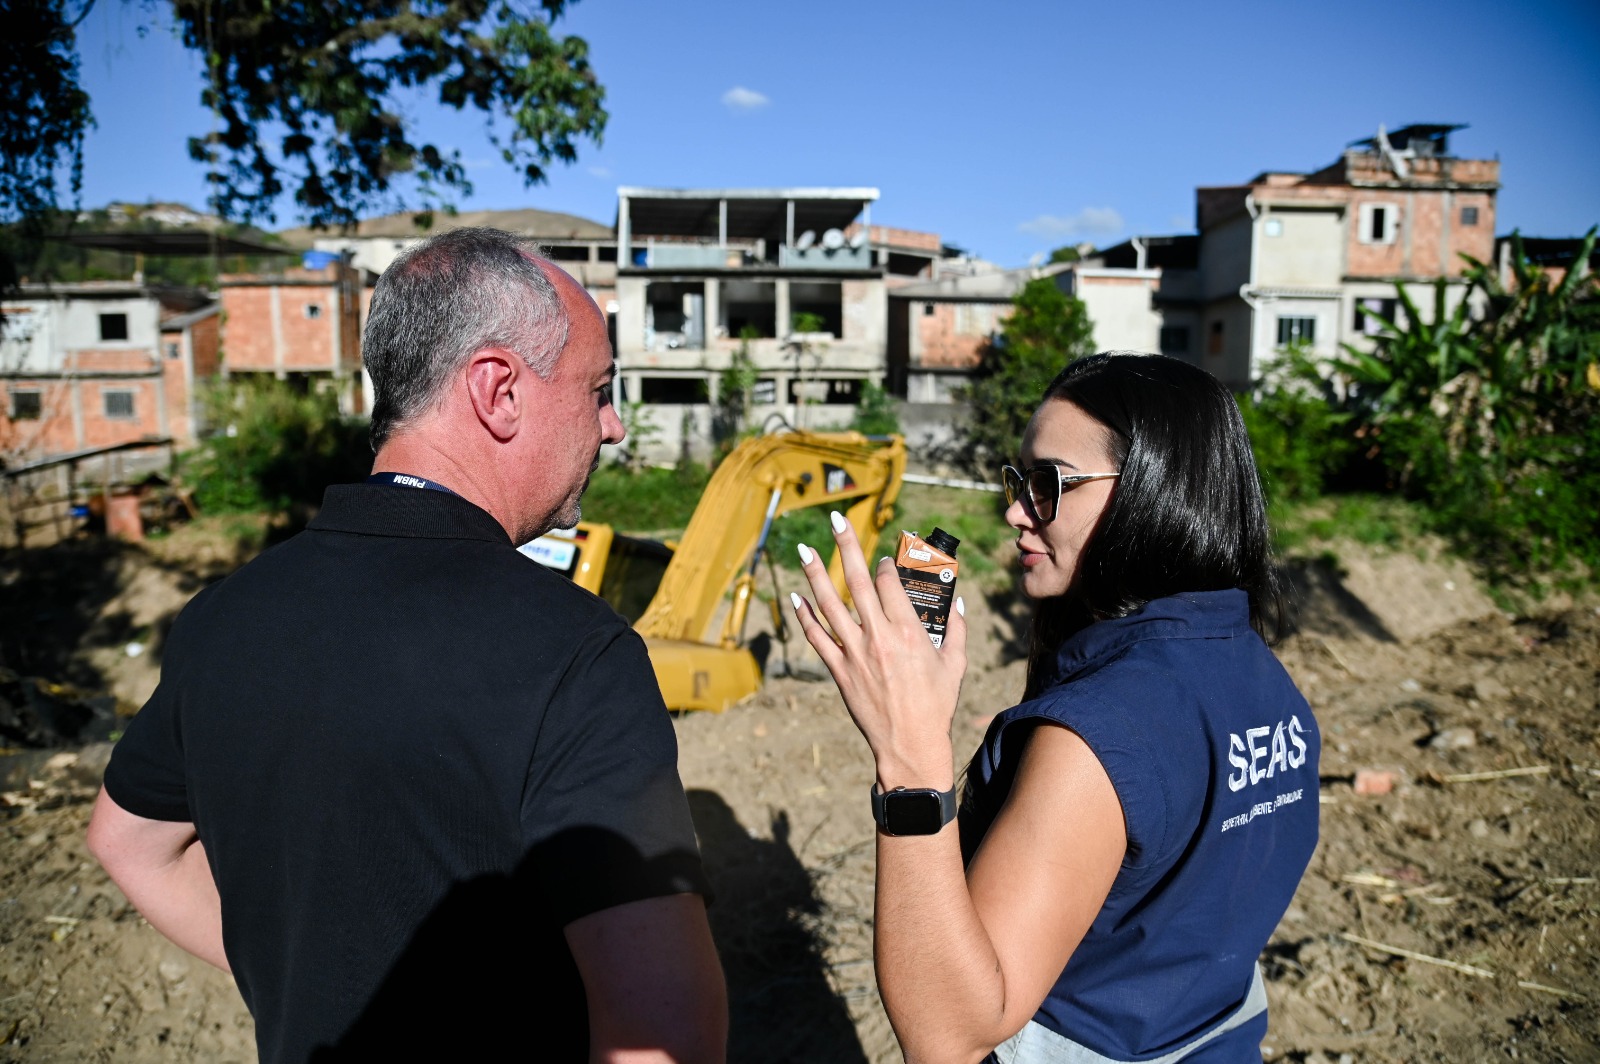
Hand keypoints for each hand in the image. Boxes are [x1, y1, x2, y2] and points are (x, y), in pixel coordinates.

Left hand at [790, 512, 967, 789]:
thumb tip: (957, 599)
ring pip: (830, 604)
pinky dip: (805, 616)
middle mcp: (878, 636)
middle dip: (845, 546)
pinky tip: (795, 596)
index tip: (883, 557)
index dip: (886, 563)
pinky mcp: (839, 670)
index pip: (890, 582)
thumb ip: (955, 628)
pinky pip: (817, 637)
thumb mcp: (955, 664)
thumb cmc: (935, 705)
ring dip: (815, 574)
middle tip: (835, 519)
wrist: (909, 745)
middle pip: (858, 581)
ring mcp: (855, 653)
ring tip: (803, 549)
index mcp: (909, 631)